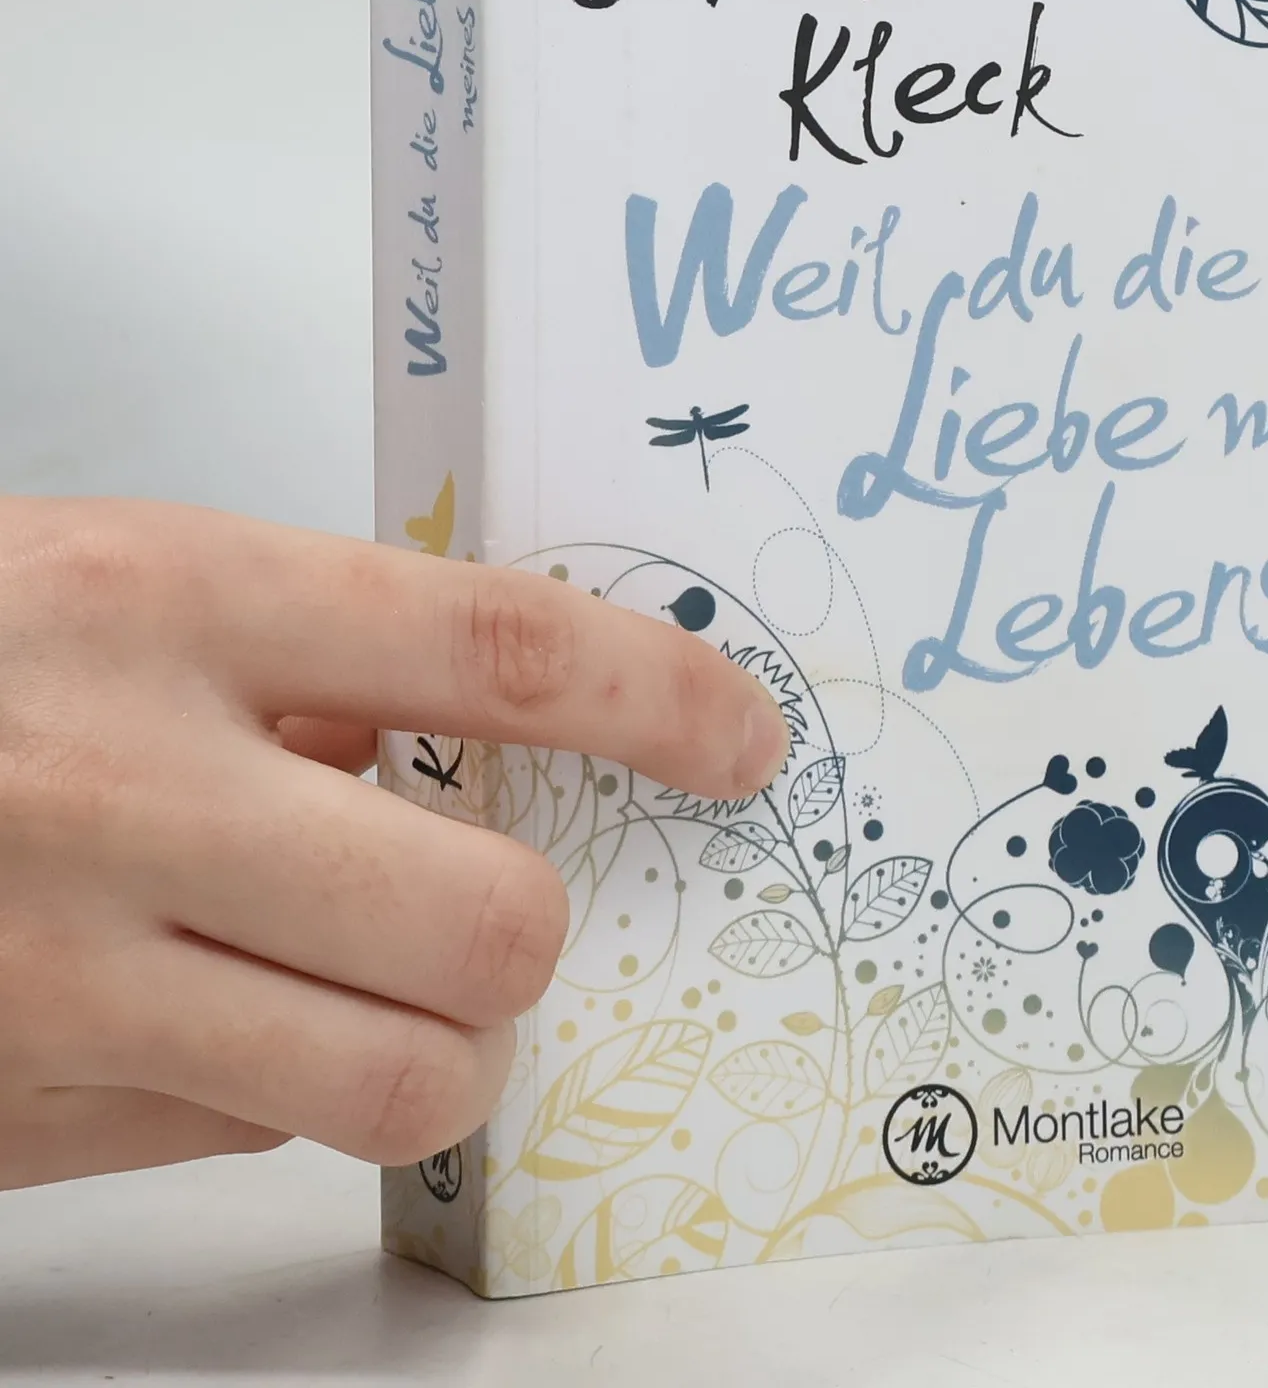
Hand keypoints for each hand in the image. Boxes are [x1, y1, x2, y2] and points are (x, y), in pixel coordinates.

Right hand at [0, 496, 787, 1189]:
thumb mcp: (122, 585)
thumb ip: (308, 657)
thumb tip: (494, 747)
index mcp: (161, 605)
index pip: (493, 650)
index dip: (657, 697)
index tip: (743, 738)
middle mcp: (117, 794)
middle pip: (486, 923)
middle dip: (530, 930)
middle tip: (492, 902)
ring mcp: (59, 979)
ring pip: (400, 1081)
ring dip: (441, 1044)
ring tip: (382, 980)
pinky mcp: (22, 1114)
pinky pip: (255, 1133)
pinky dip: (285, 1082)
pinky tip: (212, 1005)